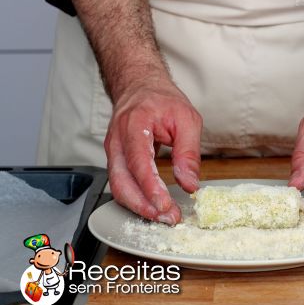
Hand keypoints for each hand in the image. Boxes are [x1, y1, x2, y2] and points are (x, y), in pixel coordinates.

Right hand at [105, 78, 201, 224]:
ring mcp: (113, 150)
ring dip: (139, 206)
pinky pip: (121, 183)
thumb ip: (188, 152)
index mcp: (134, 124)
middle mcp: (117, 140)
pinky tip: (152, 206)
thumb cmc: (162, 99)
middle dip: (143, 205)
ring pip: (118, 186)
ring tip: (163, 216)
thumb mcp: (187, 119)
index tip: (164, 205)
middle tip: (167, 218)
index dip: (150, 188)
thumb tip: (190, 183)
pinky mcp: (116, 159)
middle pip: (121, 181)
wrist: (140, 87)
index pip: (139, 162)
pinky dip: (135, 198)